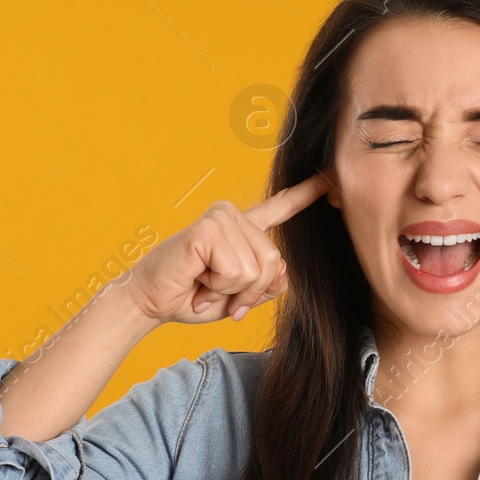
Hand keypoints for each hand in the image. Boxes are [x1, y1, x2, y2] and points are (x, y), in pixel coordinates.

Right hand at [127, 173, 328, 324]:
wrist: (151, 302)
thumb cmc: (192, 297)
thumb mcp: (239, 298)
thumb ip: (266, 286)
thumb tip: (282, 272)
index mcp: (243, 229)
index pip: (280, 208)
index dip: (306, 194)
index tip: (329, 178)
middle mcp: (234, 216)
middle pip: (274, 261)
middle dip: (249, 292)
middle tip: (217, 293)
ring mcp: (221, 218)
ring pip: (257, 269)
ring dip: (231, 291)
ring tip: (204, 284)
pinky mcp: (209, 229)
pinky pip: (236, 271)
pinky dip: (218, 286)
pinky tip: (197, 277)